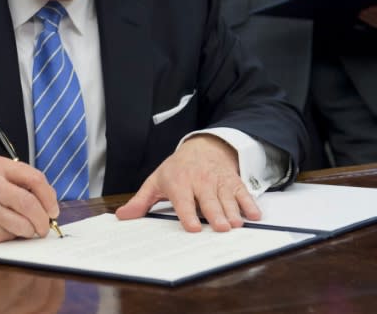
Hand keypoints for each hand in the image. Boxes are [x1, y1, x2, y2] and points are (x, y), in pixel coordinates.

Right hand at [0, 156, 58, 247]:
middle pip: (29, 204)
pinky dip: (14, 237)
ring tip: (28, 229)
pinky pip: (8, 237)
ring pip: (21, 224)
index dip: (49, 198)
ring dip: (30, 231)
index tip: (53, 211)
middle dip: (43, 220)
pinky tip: (7, 231)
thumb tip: (50, 206)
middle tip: (45, 227)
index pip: (35, 179)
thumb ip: (24, 183)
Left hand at [115, 135, 260, 231]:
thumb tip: (122, 216)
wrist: (202, 147)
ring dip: (233, 212)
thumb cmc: (177, 169)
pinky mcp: (233, 182)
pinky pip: (243, 192)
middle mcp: (200, 181)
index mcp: (179, 182)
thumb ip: (141, 201)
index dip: (188, 215)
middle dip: (216, 214)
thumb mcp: (156, 181)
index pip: (184, 200)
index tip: (194, 228)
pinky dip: (250, 203)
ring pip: (227, 198)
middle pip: (209, 201)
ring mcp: (218, 181)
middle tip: (221, 228)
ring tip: (236, 225)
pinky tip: (254, 215)